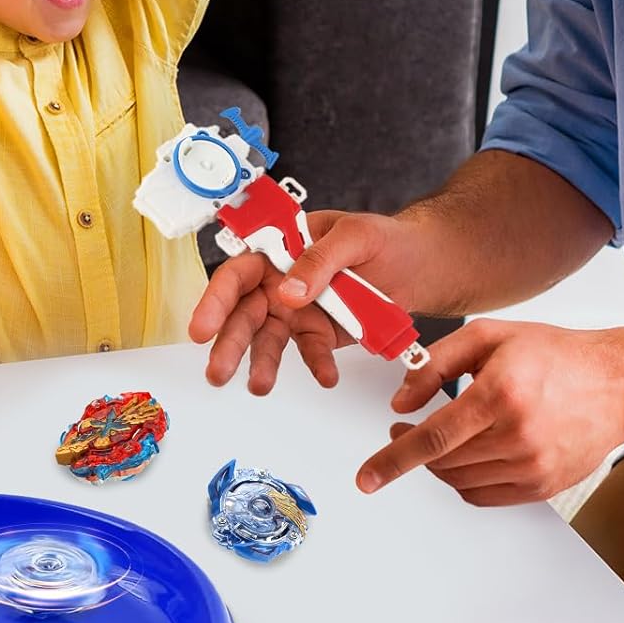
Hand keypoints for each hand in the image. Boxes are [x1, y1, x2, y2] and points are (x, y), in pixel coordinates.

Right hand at [188, 208, 429, 393]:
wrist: (422, 265)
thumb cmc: (384, 238)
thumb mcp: (354, 236)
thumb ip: (319, 261)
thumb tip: (288, 292)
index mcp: (278, 249)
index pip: (238, 274)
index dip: (215, 300)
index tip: (202, 329)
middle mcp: (279, 282)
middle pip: (245, 313)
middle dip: (229, 343)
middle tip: (218, 372)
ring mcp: (297, 310)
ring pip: (269, 339)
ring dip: (262, 363)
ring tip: (260, 386)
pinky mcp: (320, 333)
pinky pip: (311, 351)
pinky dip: (317, 365)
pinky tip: (327, 376)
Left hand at [358, 319, 623, 501]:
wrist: (616, 384)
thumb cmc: (555, 355)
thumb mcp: (488, 337)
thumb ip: (435, 364)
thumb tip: (401, 401)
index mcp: (501, 395)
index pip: (434, 438)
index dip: (393, 459)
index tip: (367, 477)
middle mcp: (519, 436)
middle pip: (442, 462)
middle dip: (410, 449)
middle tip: (403, 428)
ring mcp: (534, 466)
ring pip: (459, 480)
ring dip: (436, 463)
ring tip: (439, 435)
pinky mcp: (543, 485)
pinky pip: (484, 495)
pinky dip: (462, 480)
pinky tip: (464, 455)